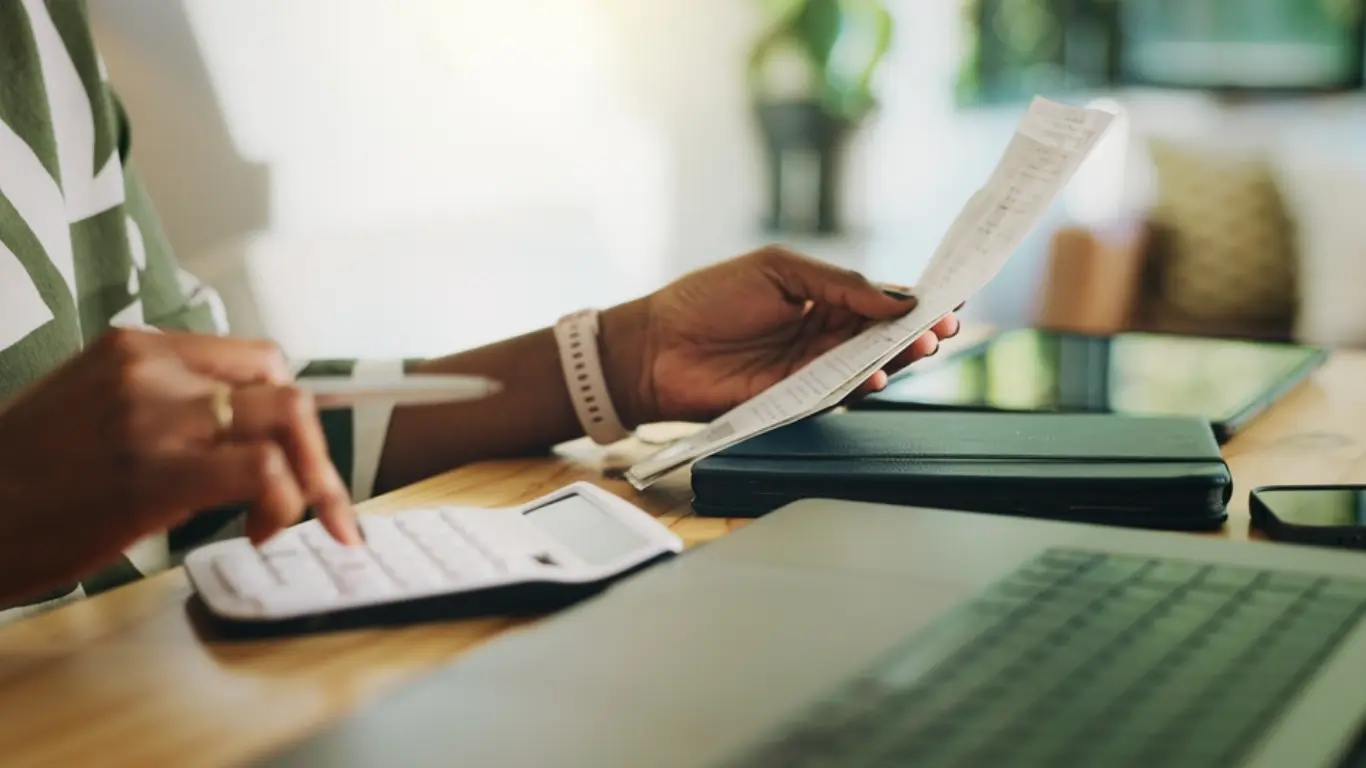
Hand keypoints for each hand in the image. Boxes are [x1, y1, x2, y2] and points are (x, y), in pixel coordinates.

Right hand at [0, 329, 356, 604]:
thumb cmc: (19, 480)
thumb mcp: (89, 411)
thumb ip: (160, 408)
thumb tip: (235, 442)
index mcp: (135, 348)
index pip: (256, 360)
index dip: (288, 414)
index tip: (296, 459)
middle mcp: (150, 368)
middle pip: (284, 387)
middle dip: (314, 451)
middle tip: (318, 503)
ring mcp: (154, 415)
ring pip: (288, 420)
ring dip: (310, 480)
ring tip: (279, 524)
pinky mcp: (155, 472)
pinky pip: (266, 471)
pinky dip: (285, 504)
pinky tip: (254, 532)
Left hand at [604, 246, 960, 423]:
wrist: (655, 346)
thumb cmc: (707, 299)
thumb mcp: (778, 270)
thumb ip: (838, 283)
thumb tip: (894, 297)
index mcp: (821, 297)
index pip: (879, 299)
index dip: (915, 300)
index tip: (952, 296)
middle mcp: (821, 335)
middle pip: (882, 336)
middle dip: (918, 331)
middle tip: (946, 326)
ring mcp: (808, 369)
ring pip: (866, 366)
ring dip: (896, 358)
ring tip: (920, 344)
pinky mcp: (793, 399)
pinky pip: (835, 393)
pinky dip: (858, 385)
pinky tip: (875, 373)